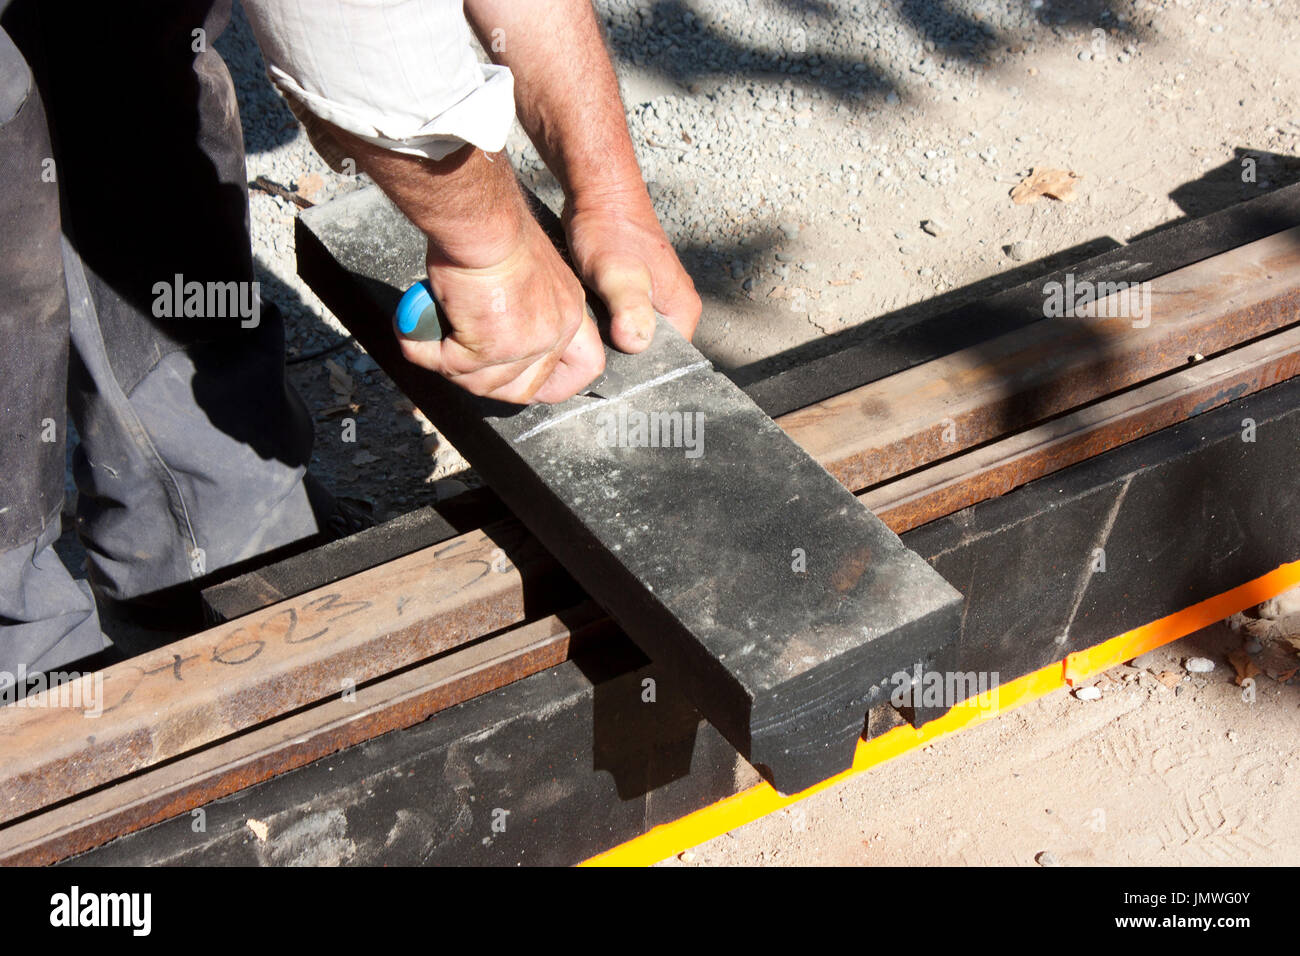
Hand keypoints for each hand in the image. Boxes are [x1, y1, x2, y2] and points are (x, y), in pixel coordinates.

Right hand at [398, 216, 605, 404]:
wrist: (481, 219)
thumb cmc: (494, 229)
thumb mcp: (525, 272)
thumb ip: (518, 308)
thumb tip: (483, 332)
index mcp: (568, 312)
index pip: (584, 368)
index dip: (552, 382)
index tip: (524, 379)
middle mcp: (554, 333)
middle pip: (525, 390)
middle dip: (486, 383)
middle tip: (455, 359)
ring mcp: (524, 346)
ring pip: (481, 384)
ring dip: (448, 365)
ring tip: (427, 336)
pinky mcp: (489, 349)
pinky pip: (447, 366)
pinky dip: (422, 349)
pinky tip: (412, 330)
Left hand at [563, 191, 701, 352]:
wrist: (597, 195)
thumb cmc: (609, 230)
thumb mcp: (618, 274)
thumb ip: (630, 309)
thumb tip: (636, 343)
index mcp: (683, 312)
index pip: (666, 363)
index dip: (636, 371)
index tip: (607, 365)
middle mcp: (674, 309)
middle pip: (648, 354)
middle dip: (620, 356)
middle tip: (592, 347)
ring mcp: (655, 301)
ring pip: (632, 338)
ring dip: (610, 340)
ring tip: (589, 332)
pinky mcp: (636, 294)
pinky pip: (622, 322)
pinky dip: (605, 325)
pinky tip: (589, 319)